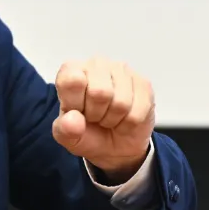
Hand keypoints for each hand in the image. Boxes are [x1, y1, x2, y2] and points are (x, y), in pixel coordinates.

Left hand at [51, 56, 154, 181]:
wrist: (114, 146)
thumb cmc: (88, 133)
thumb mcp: (69, 137)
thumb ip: (65, 129)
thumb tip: (72, 120)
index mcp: (71, 70)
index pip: (71, 80)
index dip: (75, 104)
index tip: (76, 111)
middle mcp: (96, 64)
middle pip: (99, 92)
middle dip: (97, 114)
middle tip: (95, 117)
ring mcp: (122, 70)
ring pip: (121, 103)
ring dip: (114, 120)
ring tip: (108, 117)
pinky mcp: (143, 83)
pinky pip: (137, 112)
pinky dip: (129, 124)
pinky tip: (124, 119)